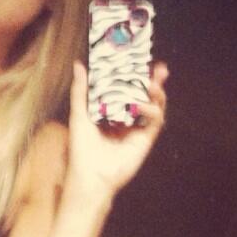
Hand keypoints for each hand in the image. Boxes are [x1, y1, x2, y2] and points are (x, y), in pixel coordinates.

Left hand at [66, 60, 168, 200]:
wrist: (91, 176)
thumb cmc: (81, 149)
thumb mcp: (79, 114)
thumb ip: (80, 90)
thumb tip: (78, 64)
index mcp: (109, 113)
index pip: (124, 89)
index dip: (132, 75)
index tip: (137, 60)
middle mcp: (124, 120)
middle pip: (142, 95)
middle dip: (152, 81)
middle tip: (157, 67)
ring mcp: (136, 129)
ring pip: (153, 106)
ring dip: (157, 93)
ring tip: (155, 82)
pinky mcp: (144, 140)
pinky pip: (155, 121)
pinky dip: (153, 111)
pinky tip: (144, 106)